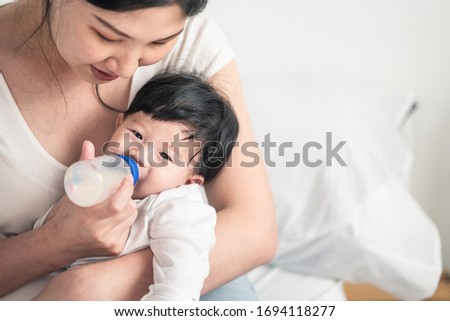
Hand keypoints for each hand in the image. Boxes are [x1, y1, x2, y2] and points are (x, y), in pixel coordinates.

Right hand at [45, 141, 137, 257]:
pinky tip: (116, 219)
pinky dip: (126, 222)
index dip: (126, 189)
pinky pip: (128, 230)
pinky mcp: (115, 249)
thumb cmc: (66, 214)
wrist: (60, 243)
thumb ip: (82, 166)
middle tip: (122, 190)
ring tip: (119, 203)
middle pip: (128, 209)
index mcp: (89, 217)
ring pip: (131, 219)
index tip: (127, 178)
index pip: (118, 203)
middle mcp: (101, 232)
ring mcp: (109, 242)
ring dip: (129, 209)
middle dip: (128, 197)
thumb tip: (88, 144)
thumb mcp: (72, 190)